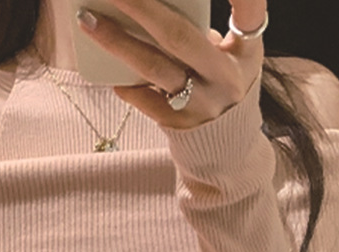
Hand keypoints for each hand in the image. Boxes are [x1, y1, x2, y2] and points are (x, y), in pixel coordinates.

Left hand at [76, 0, 267, 128]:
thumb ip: (206, 34)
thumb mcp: (235, 58)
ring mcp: (200, 104)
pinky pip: (142, 97)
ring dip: (116, 42)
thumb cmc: (222, 87)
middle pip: (178, 36)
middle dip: (141, 7)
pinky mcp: (177, 124)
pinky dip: (124, 81)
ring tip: (88, 20)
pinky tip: (105, 69)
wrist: (226, 150)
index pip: (250, 14)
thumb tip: (148, 11)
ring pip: (152, 68)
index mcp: (246, 53)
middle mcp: (225, 79)